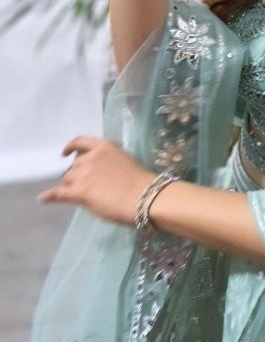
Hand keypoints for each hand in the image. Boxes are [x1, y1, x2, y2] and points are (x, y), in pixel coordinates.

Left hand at [39, 136, 155, 225]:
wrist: (143, 196)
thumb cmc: (140, 180)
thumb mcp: (124, 160)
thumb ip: (108, 161)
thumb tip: (100, 170)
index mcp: (104, 147)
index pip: (81, 142)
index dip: (71, 147)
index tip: (65, 153)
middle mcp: (90, 157)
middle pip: (74, 165)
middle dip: (77, 173)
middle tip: (88, 184)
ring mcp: (83, 174)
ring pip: (68, 179)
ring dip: (72, 184)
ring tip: (81, 194)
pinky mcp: (79, 191)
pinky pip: (59, 193)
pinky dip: (50, 196)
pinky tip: (43, 199)